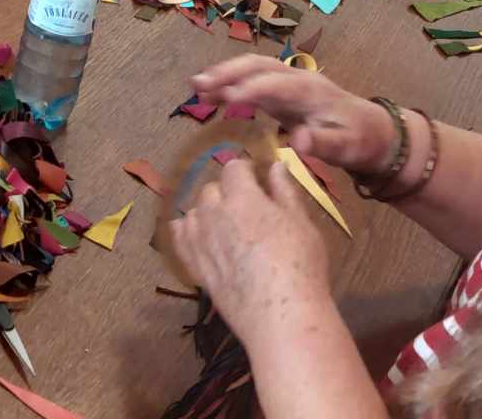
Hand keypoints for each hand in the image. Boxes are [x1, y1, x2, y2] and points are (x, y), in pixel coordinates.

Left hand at [167, 156, 332, 349]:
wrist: (281, 316)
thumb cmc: (301, 266)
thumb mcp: (302, 223)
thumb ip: (285, 191)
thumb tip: (275, 165)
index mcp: (242, 197)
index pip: (233, 168)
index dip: (247, 171)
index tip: (259, 181)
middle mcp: (214, 213)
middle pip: (211, 189)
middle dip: (228, 191)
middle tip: (248, 208)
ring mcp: (199, 240)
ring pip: (194, 211)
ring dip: (208, 211)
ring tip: (227, 225)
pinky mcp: (193, 265)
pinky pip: (179, 237)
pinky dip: (187, 230)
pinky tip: (199, 234)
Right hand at [188, 56, 396, 175]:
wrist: (375, 131)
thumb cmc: (359, 140)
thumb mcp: (346, 147)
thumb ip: (322, 144)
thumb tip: (297, 140)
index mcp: (310, 90)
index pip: (274, 83)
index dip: (250, 89)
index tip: (225, 99)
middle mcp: (297, 79)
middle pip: (258, 66)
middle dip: (228, 72)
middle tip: (199, 84)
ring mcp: (290, 82)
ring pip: (253, 69)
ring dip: (226, 74)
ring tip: (197, 86)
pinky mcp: (284, 92)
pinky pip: (254, 80)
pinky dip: (232, 84)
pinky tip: (213, 95)